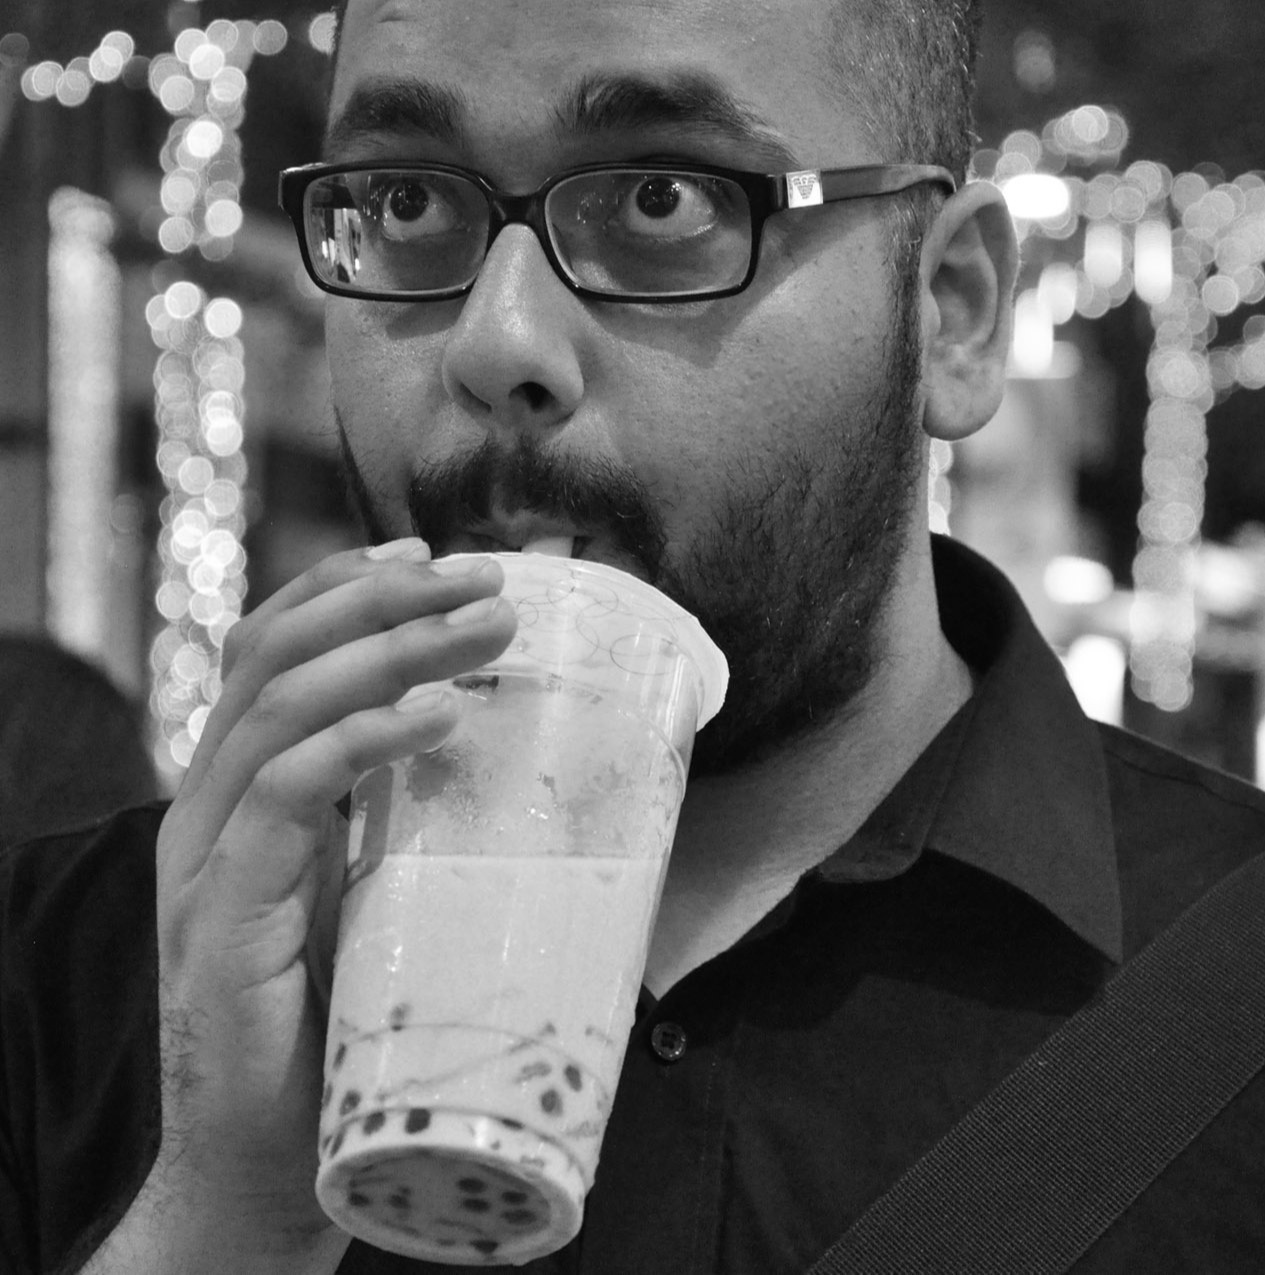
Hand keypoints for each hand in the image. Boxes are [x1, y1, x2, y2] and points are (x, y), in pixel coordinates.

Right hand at [139, 540, 514, 1269]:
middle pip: (275, 655)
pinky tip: (440, 718)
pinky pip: (286, 793)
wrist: (268, 1169)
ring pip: (280, 705)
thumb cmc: (341, 1027)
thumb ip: (408, 819)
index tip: (430, 556)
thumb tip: (514, 755)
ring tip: (487, 628)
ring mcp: (207, 856)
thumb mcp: (382, 891)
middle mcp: (210, 805)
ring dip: (390, 650)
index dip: (341, 588)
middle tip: (484, 577)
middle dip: (382, 599)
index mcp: (243, 791)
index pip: (268, 651)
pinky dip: (363, 740)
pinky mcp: (220, 914)